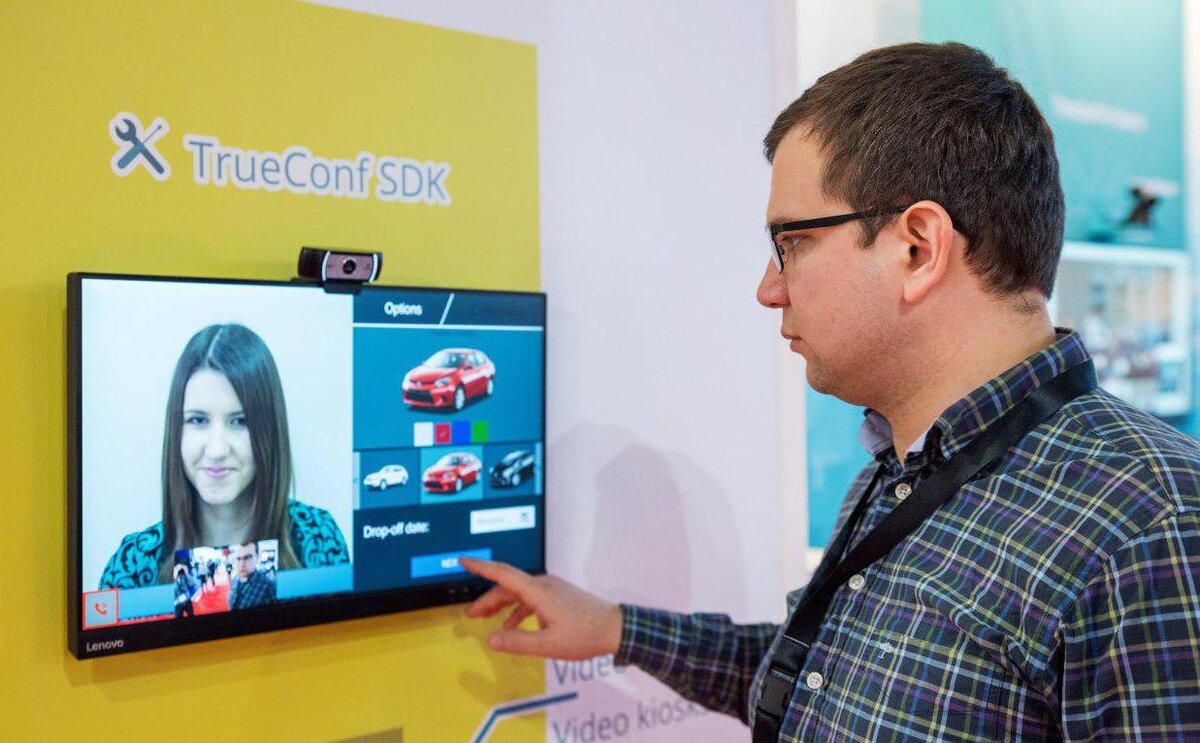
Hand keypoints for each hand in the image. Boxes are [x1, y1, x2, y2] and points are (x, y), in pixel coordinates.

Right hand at [460, 557, 622, 659]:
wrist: (615, 628)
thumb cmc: (583, 635)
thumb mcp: (547, 644)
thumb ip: (517, 642)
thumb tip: (490, 639)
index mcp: (538, 591)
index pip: (503, 574)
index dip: (481, 567)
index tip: (463, 560)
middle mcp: (543, 585)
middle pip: (508, 586)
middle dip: (487, 599)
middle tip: (470, 615)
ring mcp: (552, 589)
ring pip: (519, 592)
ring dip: (501, 604)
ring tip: (485, 620)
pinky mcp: (559, 596)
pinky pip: (531, 598)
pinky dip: (517, 609)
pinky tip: (511, 625)